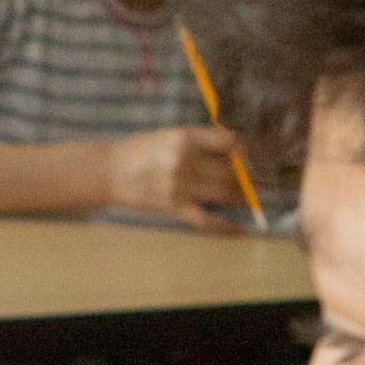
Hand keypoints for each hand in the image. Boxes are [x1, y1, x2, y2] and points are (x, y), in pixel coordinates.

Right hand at [102, 125, 254, 223]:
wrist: (109, 171)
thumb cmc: (140, 151)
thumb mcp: (169, 136)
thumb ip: (199, 143)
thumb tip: (234, 153)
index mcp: (185, 138)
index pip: (229, 142)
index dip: (242, 150)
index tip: (245, 157)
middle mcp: (185, 160)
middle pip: (230, 170)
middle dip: (246, 176)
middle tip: (255, 180)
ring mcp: (180, 186)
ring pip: (224, 193)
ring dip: (242, 197)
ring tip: (250, 198)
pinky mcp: (174, 207)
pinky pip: (207, 220)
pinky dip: (226, 227)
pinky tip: (239, 229)